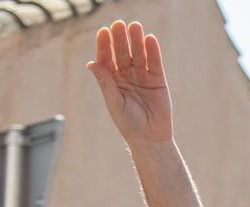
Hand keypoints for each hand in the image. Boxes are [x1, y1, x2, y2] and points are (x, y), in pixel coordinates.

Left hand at [87, 22, 171, 144]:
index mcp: (112, 81)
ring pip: (138, 53)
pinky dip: (152, 50)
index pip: (106, 59)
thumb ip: (106, 82)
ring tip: (135, 26)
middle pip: (122, 53)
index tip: (103, 32)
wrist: (150, 138)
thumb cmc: (129, 124)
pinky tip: (149, 39)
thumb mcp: (114, 103)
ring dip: (136, 40)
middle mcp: (126, 75)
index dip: (104, 46)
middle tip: (118, 24)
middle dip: (120, 39)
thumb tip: (91, 63)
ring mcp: (142, 75)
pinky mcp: (157, 78)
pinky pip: (154, 61)